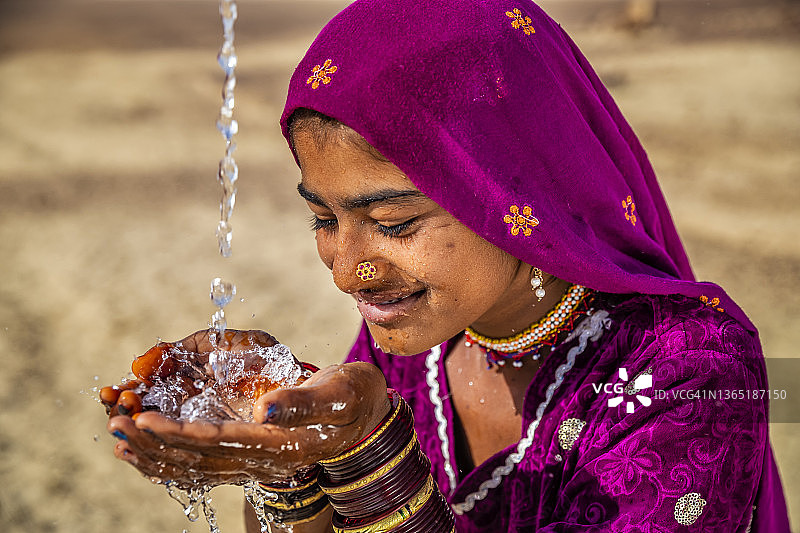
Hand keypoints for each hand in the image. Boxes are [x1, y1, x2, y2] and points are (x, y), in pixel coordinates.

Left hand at [104, 330, 390, 487]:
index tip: (144, 419)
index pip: (218, 442)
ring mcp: (255, 461)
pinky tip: (149, 452)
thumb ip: (304, 402)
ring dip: (154, 456)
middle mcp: (263, 459)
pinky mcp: (251, 455)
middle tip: (115, 426)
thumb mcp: (339, 393)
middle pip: (197, 459)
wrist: (366, 418)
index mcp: (280, 443)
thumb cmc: (354, 398)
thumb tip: (266, 408)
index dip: (179, 433)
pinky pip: (203, 466)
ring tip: (119, 441)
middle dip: (153, 444)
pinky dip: (171, 460)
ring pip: (195, 468)